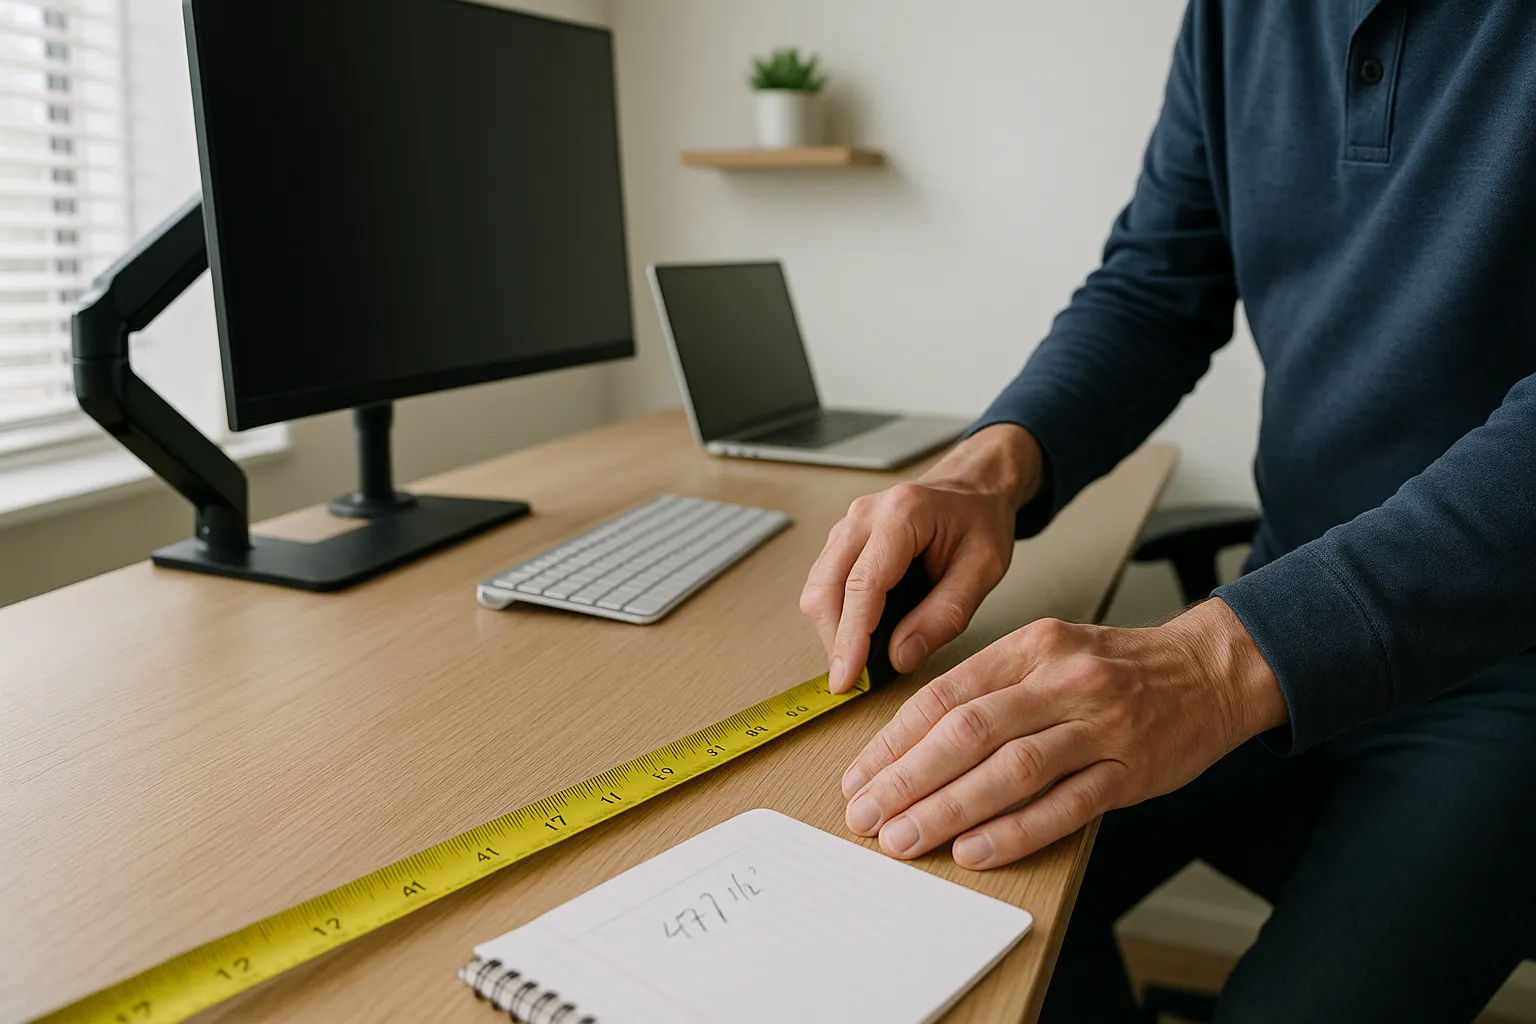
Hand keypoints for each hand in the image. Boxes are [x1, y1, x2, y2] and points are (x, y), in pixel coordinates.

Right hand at [800, 424, 1043, 693]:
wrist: (973, 490)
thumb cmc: (980, 523)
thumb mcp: (983, 570)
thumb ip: (945, 615)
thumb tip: (900, 656)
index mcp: (902, 514)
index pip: (862, 585)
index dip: (851, 638)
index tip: (847, 678)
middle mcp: (864, 515)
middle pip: (826, 587)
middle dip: (835, 641)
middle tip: (854, 681)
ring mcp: (847, 526)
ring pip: (817, 588)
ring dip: (832, 630)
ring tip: (860, 661)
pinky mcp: (842, 541)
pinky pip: (824, 583)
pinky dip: (835, 616)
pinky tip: (859, 636)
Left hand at [840, 598, 1287, 868]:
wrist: (1210, 673)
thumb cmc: (1117, 669)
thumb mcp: (1049, 652)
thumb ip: (989, 687)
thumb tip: (910, 742)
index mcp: (1032, 647)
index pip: (945, 696)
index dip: (894, 741)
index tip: (860, 777)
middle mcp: (1062, 681)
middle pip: (968, 732)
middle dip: (907, 779)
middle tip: (868, 815)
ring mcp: (1100, 727)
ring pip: (1011, 770)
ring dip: (949, 810)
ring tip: (906, 839)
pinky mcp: (1131, 771)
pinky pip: (1064, 806)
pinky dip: (1015, 832)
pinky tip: (975, 851)